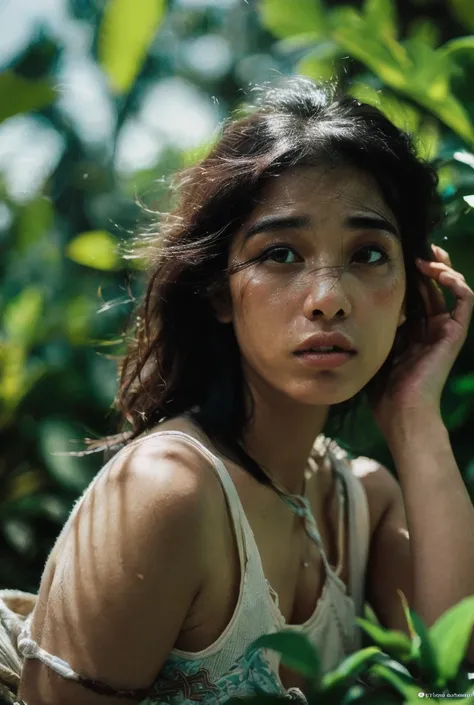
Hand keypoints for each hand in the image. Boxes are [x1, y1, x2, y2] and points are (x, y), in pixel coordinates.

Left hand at [370, 244, 473, 434]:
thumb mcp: (374, 347)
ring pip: (451, 287)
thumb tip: (359, 301)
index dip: (409, 273)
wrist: (401, 412)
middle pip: (432, 286)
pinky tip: (439, 271)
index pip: (415, 293)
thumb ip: (375, 324)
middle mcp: (430, 327)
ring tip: (425, 256)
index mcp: (412, 330)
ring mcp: (444, 329)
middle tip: (412, 246)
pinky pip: (464, 300)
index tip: (395, 256)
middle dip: (425, 263)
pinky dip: (456, 282)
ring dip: (441, 267)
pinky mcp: (454, 333)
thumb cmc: (383, 389)